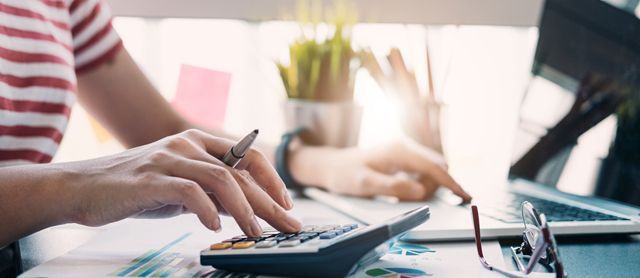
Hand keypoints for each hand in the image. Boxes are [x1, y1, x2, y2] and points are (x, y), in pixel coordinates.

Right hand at [64, 129, 300, 236]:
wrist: (83, 187)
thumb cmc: (134, 188)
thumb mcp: (180, 186)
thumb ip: (210, 191)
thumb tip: (245, 208)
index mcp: (199, 142)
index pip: (248, 156)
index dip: (272, 180)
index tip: (286, 205)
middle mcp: (188, 144)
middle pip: (241, 172)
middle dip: (269, 202)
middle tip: (288, 225)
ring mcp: (169, 158)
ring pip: (222, 179)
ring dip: (245, 209)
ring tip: (256, 233)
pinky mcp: (151, 178)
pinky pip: (190, 192)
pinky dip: (208, 210)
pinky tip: (215, 227)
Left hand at [289, 140, 471, 201]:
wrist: (332, 166)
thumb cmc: (346, 174)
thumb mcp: (366, 184)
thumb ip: (394, 188)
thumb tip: (420, 192)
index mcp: (399, 150)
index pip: (433, 167)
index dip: (451, 183)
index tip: (465, 196)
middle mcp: (405, 146)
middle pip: (436, 167)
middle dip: (437, 186)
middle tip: (413, 199)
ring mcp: (405, 151)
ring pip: (431, 170)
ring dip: (426, 185)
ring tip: (399, 193)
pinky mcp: (404, 157)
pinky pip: (422, 171)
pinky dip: (420, 183)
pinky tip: (403, 189)